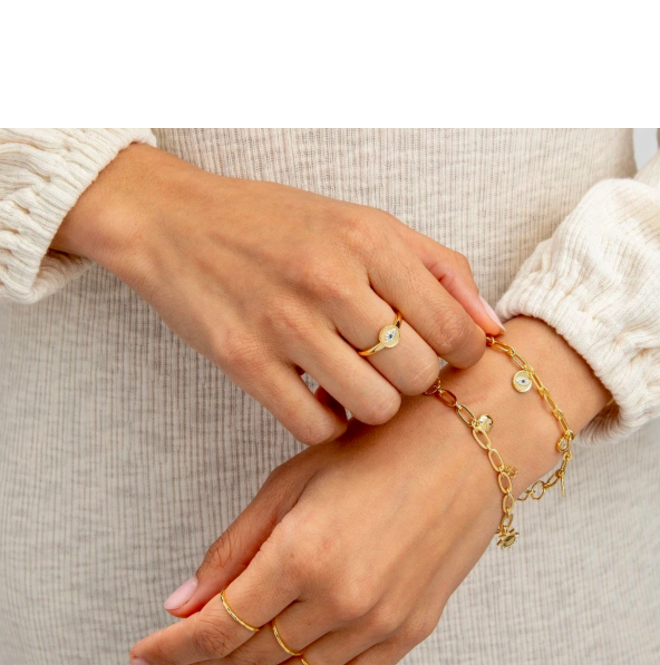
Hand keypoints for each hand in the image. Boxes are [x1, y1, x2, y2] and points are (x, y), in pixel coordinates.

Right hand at [53, 144, 502, 444]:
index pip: (453, 329)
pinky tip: (318, 397)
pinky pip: (315, 426)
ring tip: (355, 382)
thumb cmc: (276, 225)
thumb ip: (436, 268)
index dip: (461, 358)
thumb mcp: (363, 223)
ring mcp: (285, 324)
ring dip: (372, 406)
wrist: (175, 223)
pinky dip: (327, 424)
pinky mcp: (246, 362)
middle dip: (414, 383)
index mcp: (368, 239)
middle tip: (392, 369)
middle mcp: (330, 279)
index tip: (446, 359)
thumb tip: (490, 327)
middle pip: (417, 375)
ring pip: (373, 407)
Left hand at [130, 318, 608, 664]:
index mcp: (301, 556)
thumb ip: (233, 549)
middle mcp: (339, 601)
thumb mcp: (289, 483)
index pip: (216, 629)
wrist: (467, 447)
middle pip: (249, 661)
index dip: (171, 651)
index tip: (144, 656)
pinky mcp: (407, 633)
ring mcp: (378, 624)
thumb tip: (182, 603)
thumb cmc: (378, 448)